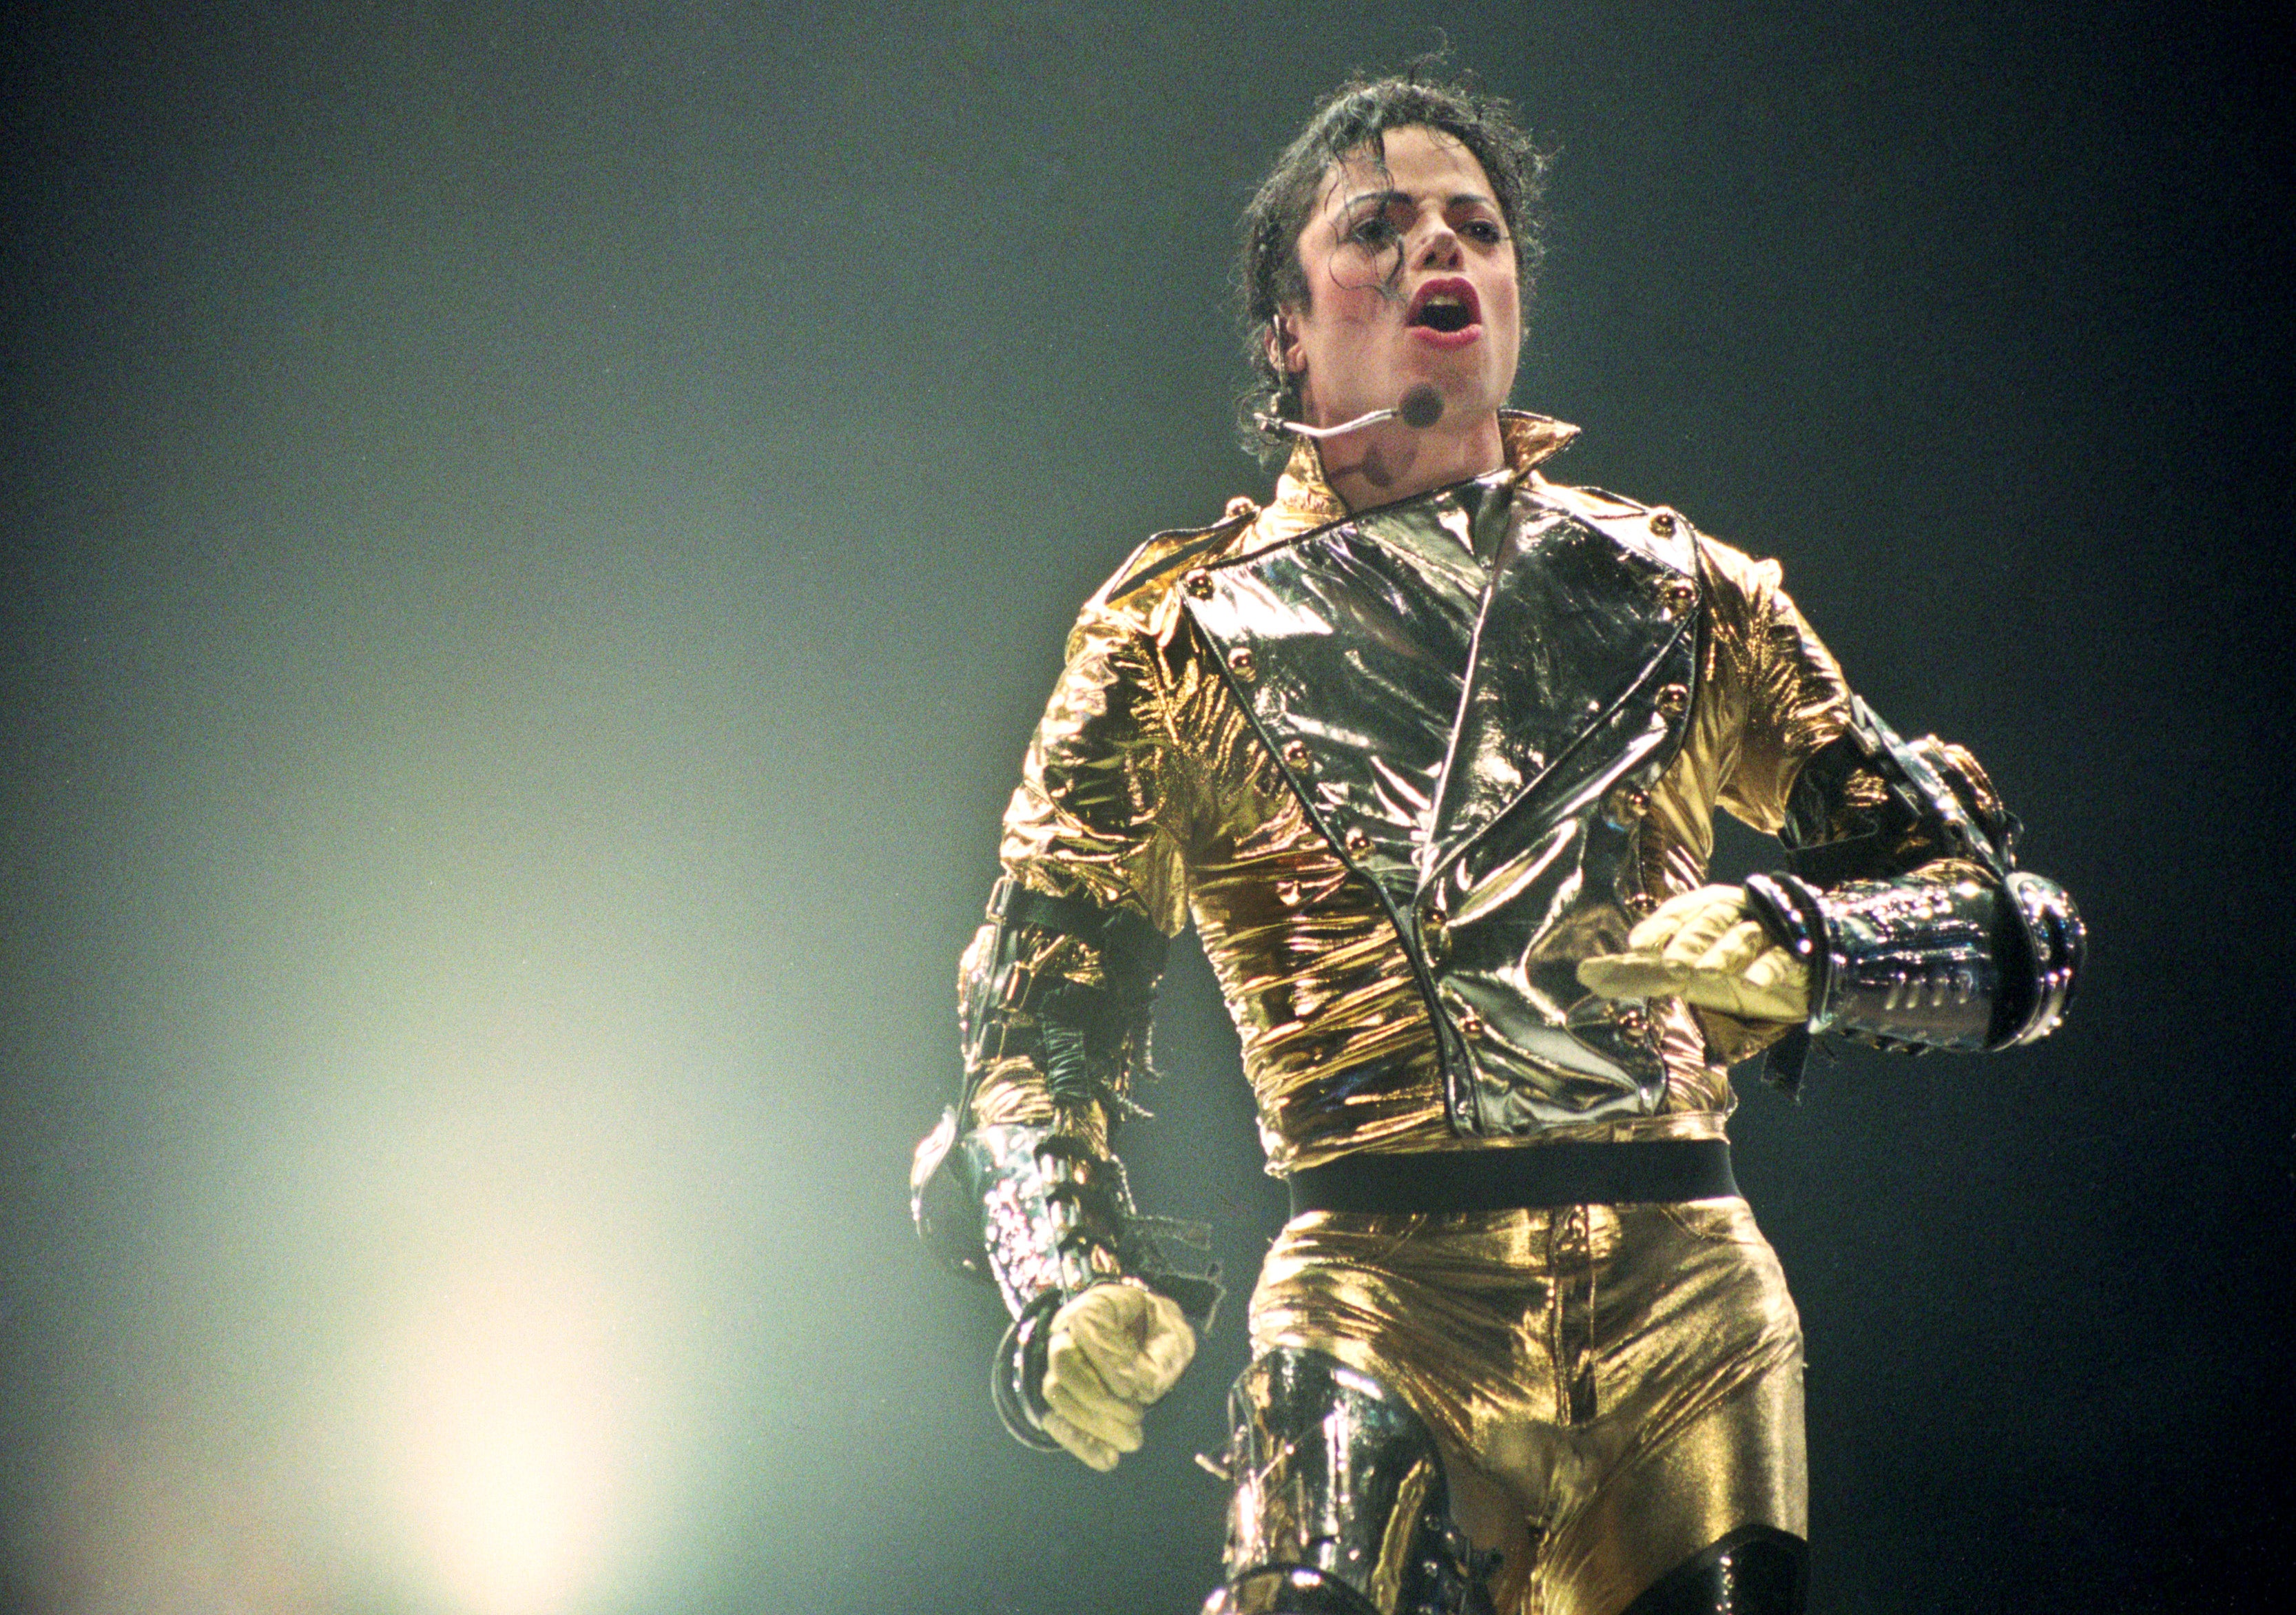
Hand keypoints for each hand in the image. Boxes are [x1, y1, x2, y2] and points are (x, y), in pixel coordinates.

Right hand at [1039, 1281, 1195, 1471]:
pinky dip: (1081, 1442)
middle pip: (1063, 1363)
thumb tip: (1140, 1391)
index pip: (1085, 1324)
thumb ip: (1161, 1357)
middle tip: (1136, 1416)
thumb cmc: (1159, 1329)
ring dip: (1093, 1422)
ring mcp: (1057, 1364)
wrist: (1144, 1333)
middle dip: (1098, 1396)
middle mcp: (1067, 1331)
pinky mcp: (1059, 1396)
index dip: (1104, 1358)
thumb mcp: (1173, 1333)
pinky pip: (1057, 1420)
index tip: (1129, 1388)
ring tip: (1132, 1439)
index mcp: (1097, 1304)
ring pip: (1057, 1393)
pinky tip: (1108, 1460)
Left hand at [1577, 884, 1811, 1022]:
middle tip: (1672, 964)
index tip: (1635, 944)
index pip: (1683, 908)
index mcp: (1711, 908)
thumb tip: (1585, 973)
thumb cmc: (1734, 966)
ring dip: (1723, 951)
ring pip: (1745, 934)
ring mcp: (1770, 932)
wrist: (1805, 971)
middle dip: (1690, 940)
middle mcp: (1740, 912)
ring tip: (1706, 972)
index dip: (1660, 923)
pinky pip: (1785, 957)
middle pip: (1712, 918)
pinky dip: (1769, 967)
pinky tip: (1754, 982)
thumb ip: (1641, 972)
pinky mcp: (1799, 955)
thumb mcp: (1688, 973)